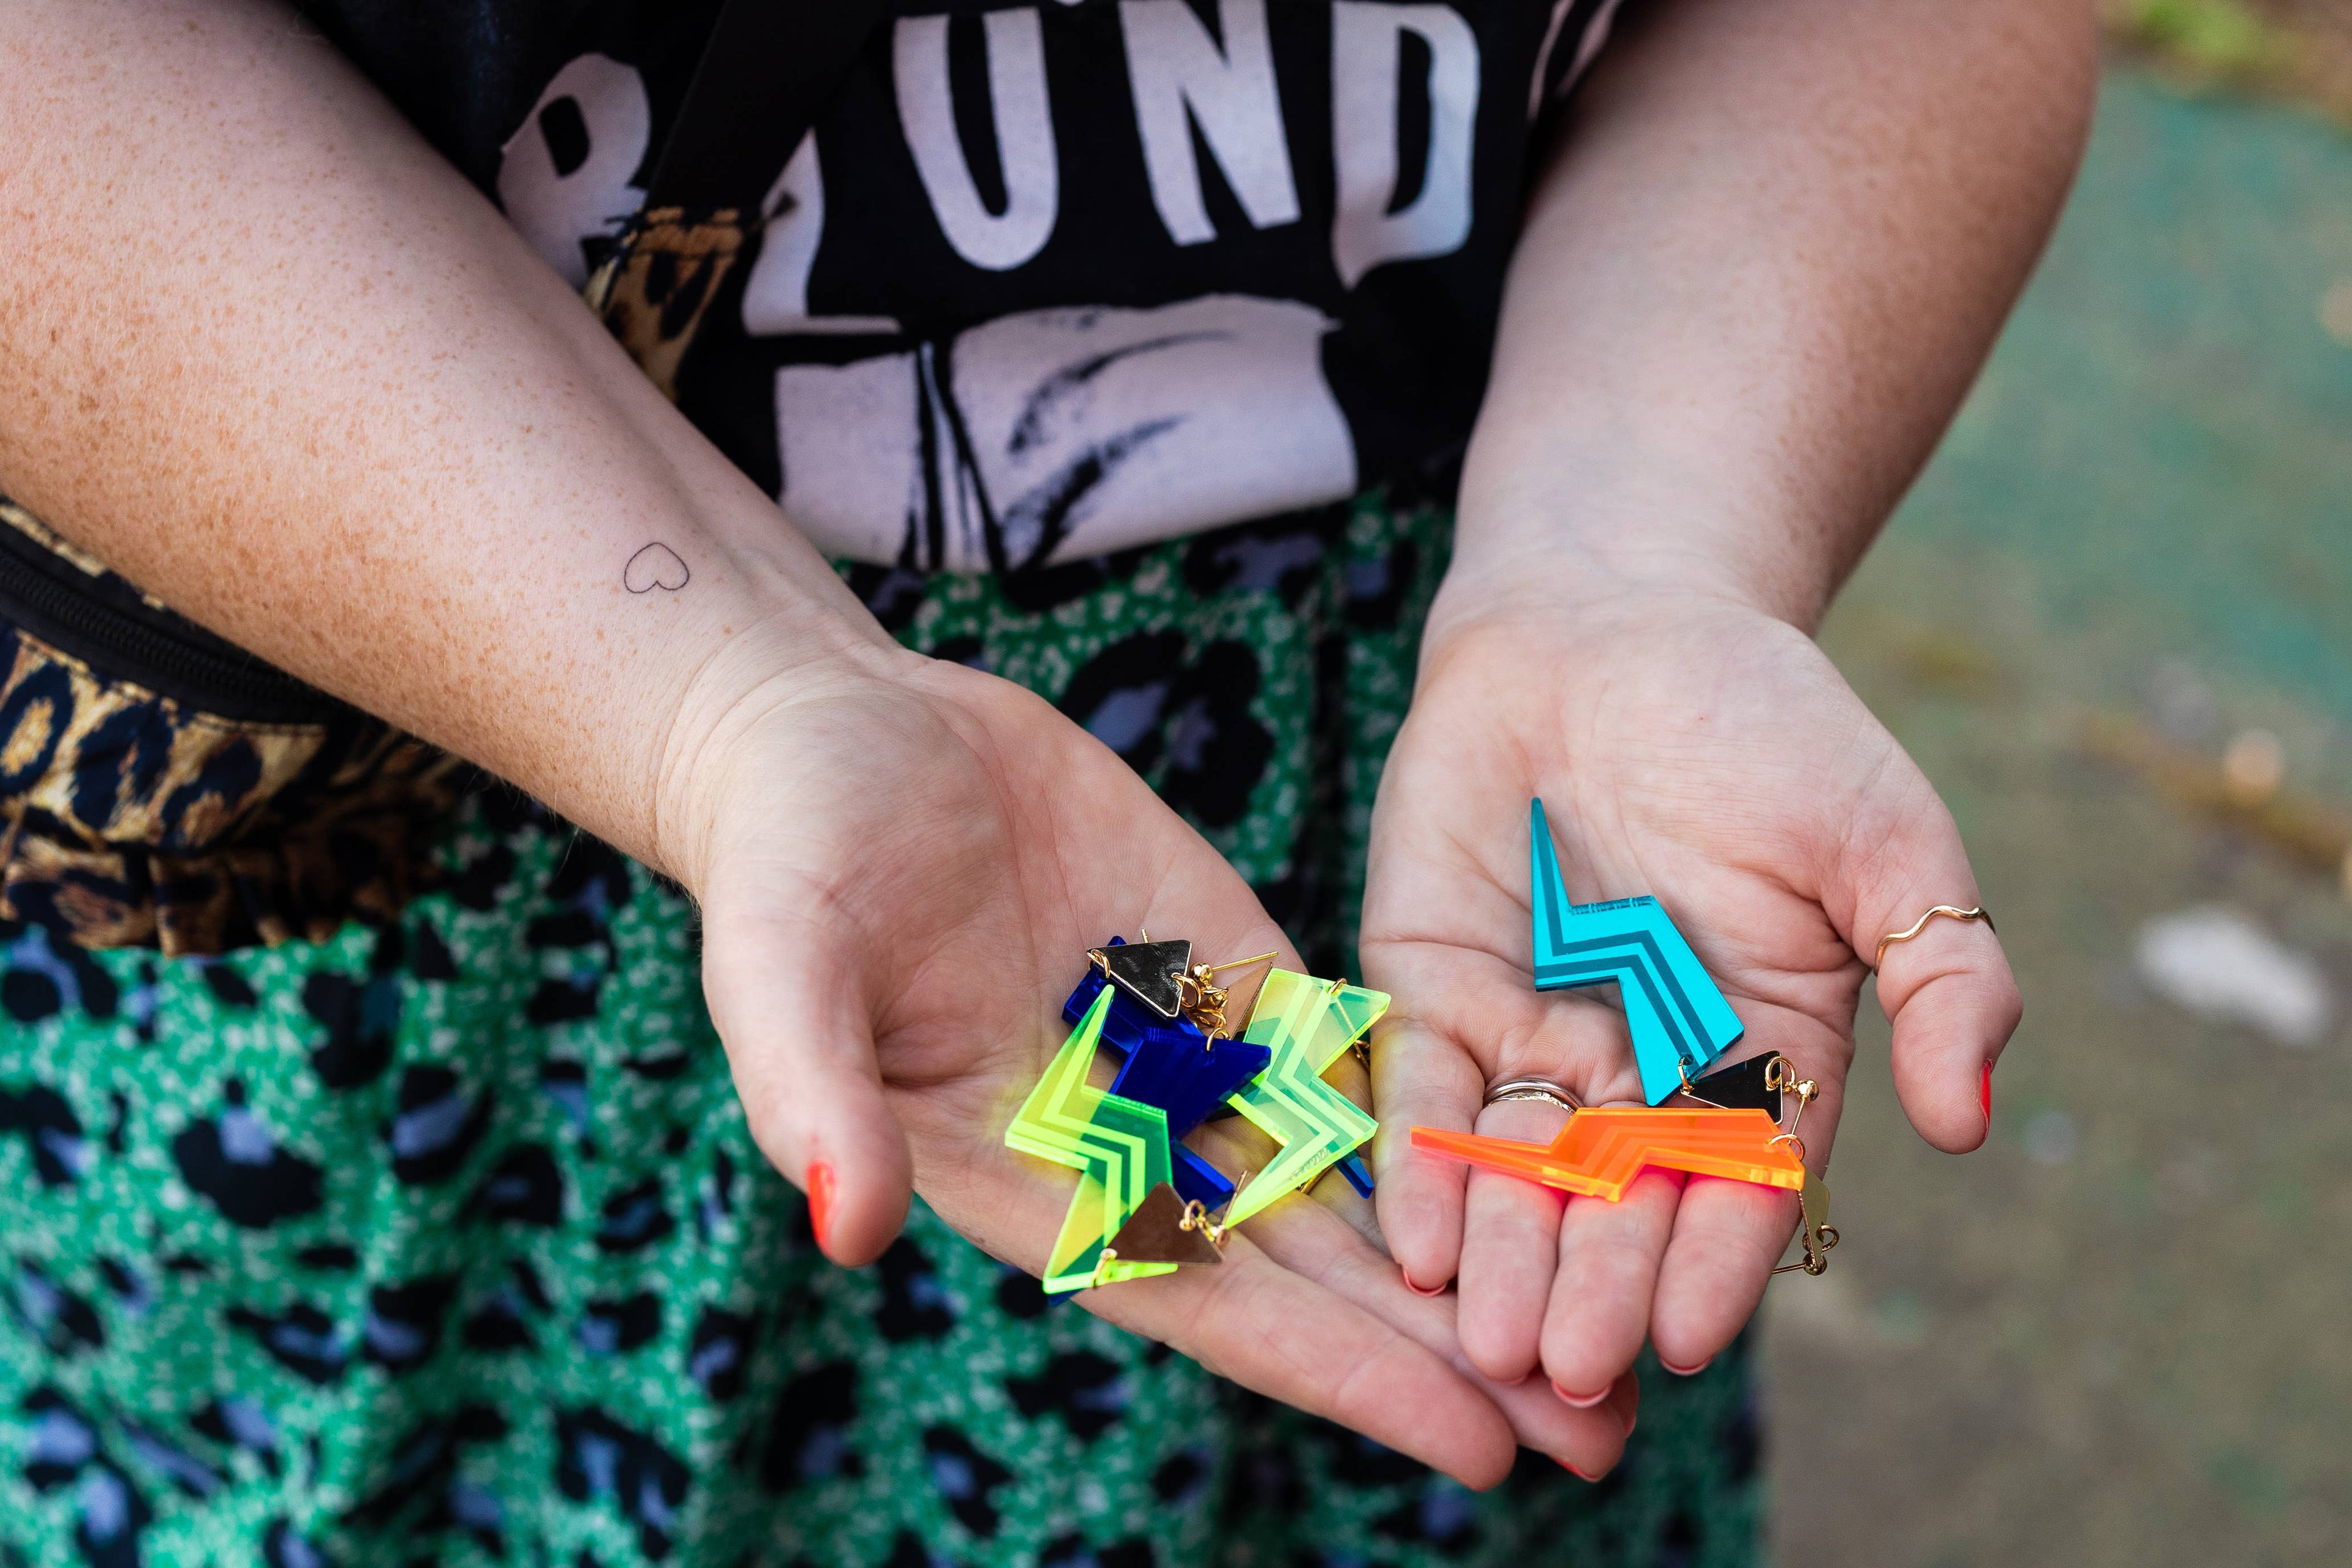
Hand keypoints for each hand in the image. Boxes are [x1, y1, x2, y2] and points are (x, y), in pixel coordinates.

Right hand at [661, 636, 1635, 1485]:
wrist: (836, 733)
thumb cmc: (791, 851)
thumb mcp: (784, 965)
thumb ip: (813, 1093)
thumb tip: (846, 1226)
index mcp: (1037, 1177)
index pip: (1213, 1301)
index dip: (1344, 1374)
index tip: (1477, 1444)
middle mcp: (1129, 1141)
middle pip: (1316, 1268)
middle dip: (1452, 1350)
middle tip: (1607, 1429)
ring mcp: (1190, 1056)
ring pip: (1355, 1177)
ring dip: (1474, 1251)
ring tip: (1612, 1316)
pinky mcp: (1229, 968)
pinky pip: (1349, 1056)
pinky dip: (1441, 1115)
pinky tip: (1550, 1154)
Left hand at [1361, 580, 2019, 1450]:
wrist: (1616, 621)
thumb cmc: (1767, 726)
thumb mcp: (1886, 838)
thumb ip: (1945, 972)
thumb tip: (1970, 1121)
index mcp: (1756, 1054)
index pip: (1737, 1185)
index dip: (1714, 1262)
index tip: (1689, 1338)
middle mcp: (1638, 1068)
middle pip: (1615, 1203)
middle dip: (1593, 1285)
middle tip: (1568, 1367)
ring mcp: (1531, 1033)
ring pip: (1515, 1171)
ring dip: (1499, 1256)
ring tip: (1487, 1339)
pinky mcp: (1433, 987)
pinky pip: (1423, 1091)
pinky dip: (1418, 1160)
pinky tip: (1412, 1236)